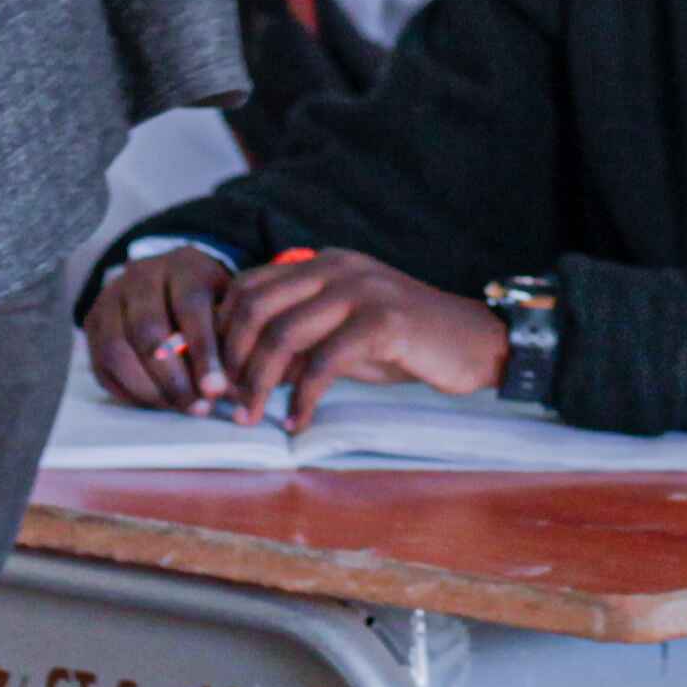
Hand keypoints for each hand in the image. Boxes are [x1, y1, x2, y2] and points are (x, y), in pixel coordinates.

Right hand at [86, 245, 241, 410]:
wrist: (171, 277)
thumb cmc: (208, 297)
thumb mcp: (227, 303)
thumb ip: (229, 338)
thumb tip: (230, 391)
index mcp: (182, 265)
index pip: (189, 306)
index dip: (203, 352)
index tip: (215, 389)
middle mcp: (141, 276)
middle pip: (148, 330)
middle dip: (173, 378)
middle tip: (196, 406)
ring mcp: (110, 298)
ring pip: (117, 350)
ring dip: (148, 388)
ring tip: (176, 406)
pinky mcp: (92, 323)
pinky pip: (101, 365)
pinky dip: (127, 390)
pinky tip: (154, 402)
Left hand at [210, 251, 506, 420]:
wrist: (472, 341)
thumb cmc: (403, 343)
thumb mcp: (341, 334)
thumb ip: (297, 342)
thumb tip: (242, 373)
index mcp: (321, 264)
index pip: (248, 286)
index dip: (221, 331)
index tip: (214, 375)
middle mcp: (335, 268)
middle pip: (256, 307)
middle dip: (230, 358)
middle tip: (225, 401)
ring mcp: (360, 291)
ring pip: (283, 334)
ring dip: (258, 383)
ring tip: (250, 417)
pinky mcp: (383, 322)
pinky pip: (324, 363)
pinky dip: (302, 399)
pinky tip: (298, 423)